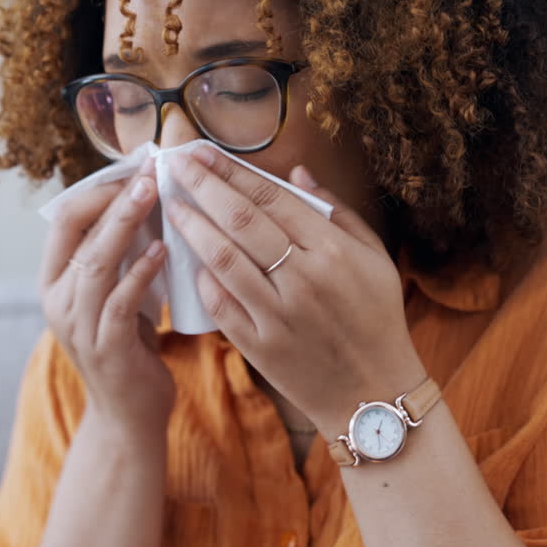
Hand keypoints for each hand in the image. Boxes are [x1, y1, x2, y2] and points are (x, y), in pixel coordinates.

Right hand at [39, 157, 174, 437]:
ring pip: (95, 262)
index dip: (98, 189)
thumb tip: (149, 198)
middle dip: (115, 197)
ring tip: (153, 194)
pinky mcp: (106, 348)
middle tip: (149, 168)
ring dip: (126, 224)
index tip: (136, 166)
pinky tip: (162, 250)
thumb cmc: (130, 348)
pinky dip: (140, 272)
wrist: (128, 417)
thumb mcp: (116, 295)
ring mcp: (78, 326)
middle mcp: (58, 300)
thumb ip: (120, 257)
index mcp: (55, 281)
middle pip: (79, 234)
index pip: (64, 219)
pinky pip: (119, 301)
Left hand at [164, 146, 425, 439]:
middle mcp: (304, 278)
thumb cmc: (375, 318)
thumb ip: (336, 210)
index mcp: (332, 250)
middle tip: (176, 164)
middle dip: (203, 186)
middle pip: (241, 220)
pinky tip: (188, 260)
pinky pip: (221, 304)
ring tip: (171, 205)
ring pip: (223, 259)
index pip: (270, 197)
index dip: (231, 171)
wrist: (373, 393)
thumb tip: (296, 171)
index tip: (202, 153)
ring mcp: (279, 314)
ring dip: (192, 227)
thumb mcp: (373, 257)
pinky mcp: (260, 346)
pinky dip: (202, 280)